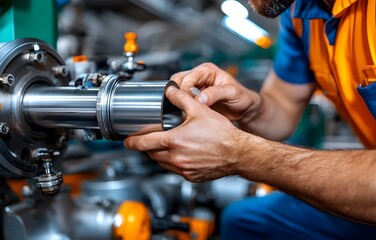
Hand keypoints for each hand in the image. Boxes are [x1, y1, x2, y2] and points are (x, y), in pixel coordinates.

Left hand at [124, 85, 246, 181]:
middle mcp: (177, 157)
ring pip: (162, 163)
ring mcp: (184, 169)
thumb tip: (170, 91)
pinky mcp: (191, 176)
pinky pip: (176, 170)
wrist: (238, 153)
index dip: (133, 142)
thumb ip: (181, 99)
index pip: (144, 143)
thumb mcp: (200, 110)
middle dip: (147, 148)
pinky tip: (181, 154)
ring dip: (159, 155)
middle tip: (146, 141)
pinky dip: (173, 163)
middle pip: (151, 154)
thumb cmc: (222, 134)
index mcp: (175, 141)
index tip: (127, 141)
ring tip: (164, 146)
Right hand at [171, 63, 260, 121]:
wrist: (246, 109)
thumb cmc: (243, 97)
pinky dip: (180, 105)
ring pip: (177, 89)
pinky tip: (185, 113)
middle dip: (178, 93)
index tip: (186, 100)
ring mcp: (196, 87)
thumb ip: (216, 93)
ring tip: (183, 110)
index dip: (185, 88)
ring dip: (177, 99)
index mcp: (208, 71)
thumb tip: (199, 98)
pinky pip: (182, 100)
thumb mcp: (232, 93)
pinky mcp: (195, 98)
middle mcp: (200, 76)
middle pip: (178, 80)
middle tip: (181, 106)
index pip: (189, 76)